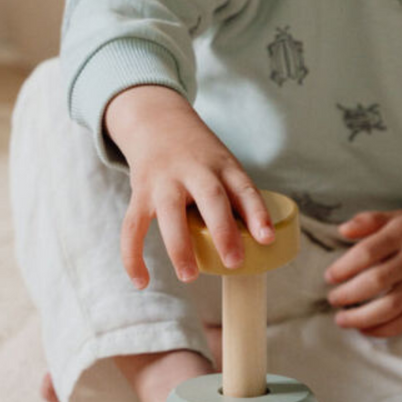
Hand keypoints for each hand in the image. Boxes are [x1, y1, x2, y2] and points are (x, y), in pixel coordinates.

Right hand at [105, 85, 273, 287]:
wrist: (157, 120)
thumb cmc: (200, 156)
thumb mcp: (223, 165)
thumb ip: (234, 198)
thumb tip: (254, 248)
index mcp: (222, 165)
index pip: (244, 188)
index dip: (257, 213)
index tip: (267, 239)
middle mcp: (194, 170)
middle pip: (211, 198)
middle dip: (223, 231)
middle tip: (234, 262)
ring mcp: (165, 180)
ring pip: (170, 212)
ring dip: (180, 246)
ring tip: (190, 276)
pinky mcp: (140, 192)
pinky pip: (133, 226)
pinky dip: (133, 255)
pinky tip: (142, 281)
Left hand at [323, 209, 401, 338]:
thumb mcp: (394, 217)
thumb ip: (367, 221)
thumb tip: (342, 230)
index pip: (369, 252)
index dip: (345, 267)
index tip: (329, 276)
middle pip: (378, 281)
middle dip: (350, 293)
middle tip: (332, 299)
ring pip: (391, 306)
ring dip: (363, 317)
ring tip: (341, 319)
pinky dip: (383, 330)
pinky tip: (364, 329)